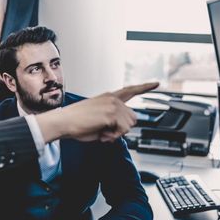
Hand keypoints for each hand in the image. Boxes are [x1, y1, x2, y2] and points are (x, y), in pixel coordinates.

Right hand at [36, 82, 158, 142]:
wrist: (63, 122)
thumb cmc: (76, 122)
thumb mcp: (98, 119)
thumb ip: (112, 121)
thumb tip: (119, 131)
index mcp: (108, 97)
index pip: (130, 90)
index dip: (145, 87)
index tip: (156, 84)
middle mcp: (112, 99)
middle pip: (133, 117)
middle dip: (123, 128)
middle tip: (106, 132)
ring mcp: (113, 105)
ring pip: (129, 125)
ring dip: (117, 133)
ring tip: (102, 132)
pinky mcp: (111, 114)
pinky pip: (122, 130)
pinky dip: (113, 136)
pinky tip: (102, 134)